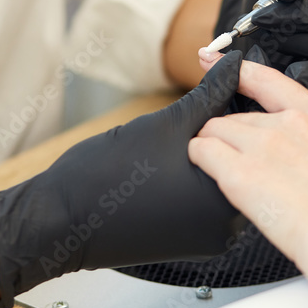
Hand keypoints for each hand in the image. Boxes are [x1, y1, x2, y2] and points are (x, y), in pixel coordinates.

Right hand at [0, 51, 246, 307]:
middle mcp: (227, 227)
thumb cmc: (103, 177)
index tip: (207, 96)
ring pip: (218, 178)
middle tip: (179, 124)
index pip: (249, 139)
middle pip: (238, 161)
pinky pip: (202, 199)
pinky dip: (189, 178)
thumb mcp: (165, 124)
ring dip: (202, 156)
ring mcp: (209, 238)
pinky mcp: (190, 243)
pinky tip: (162, 169)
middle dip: (216, 134)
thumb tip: (236, 65)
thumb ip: (210, 94)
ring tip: (164, 149)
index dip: (228, 108)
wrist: (58, 220)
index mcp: (227, 198)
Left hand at [188, 54, 307, 307]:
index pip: (269, 80)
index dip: (235, 70)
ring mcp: (265, 145)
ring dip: (214, 147)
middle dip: (230, 136)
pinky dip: (198, 158)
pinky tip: (205, 171)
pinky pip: (202, 151)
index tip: (211, 61)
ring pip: (215, 131)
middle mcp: (292, 123)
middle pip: (237, 116)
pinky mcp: (242, 172)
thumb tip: (303, 155)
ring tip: (226, 174)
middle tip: (237, 162)